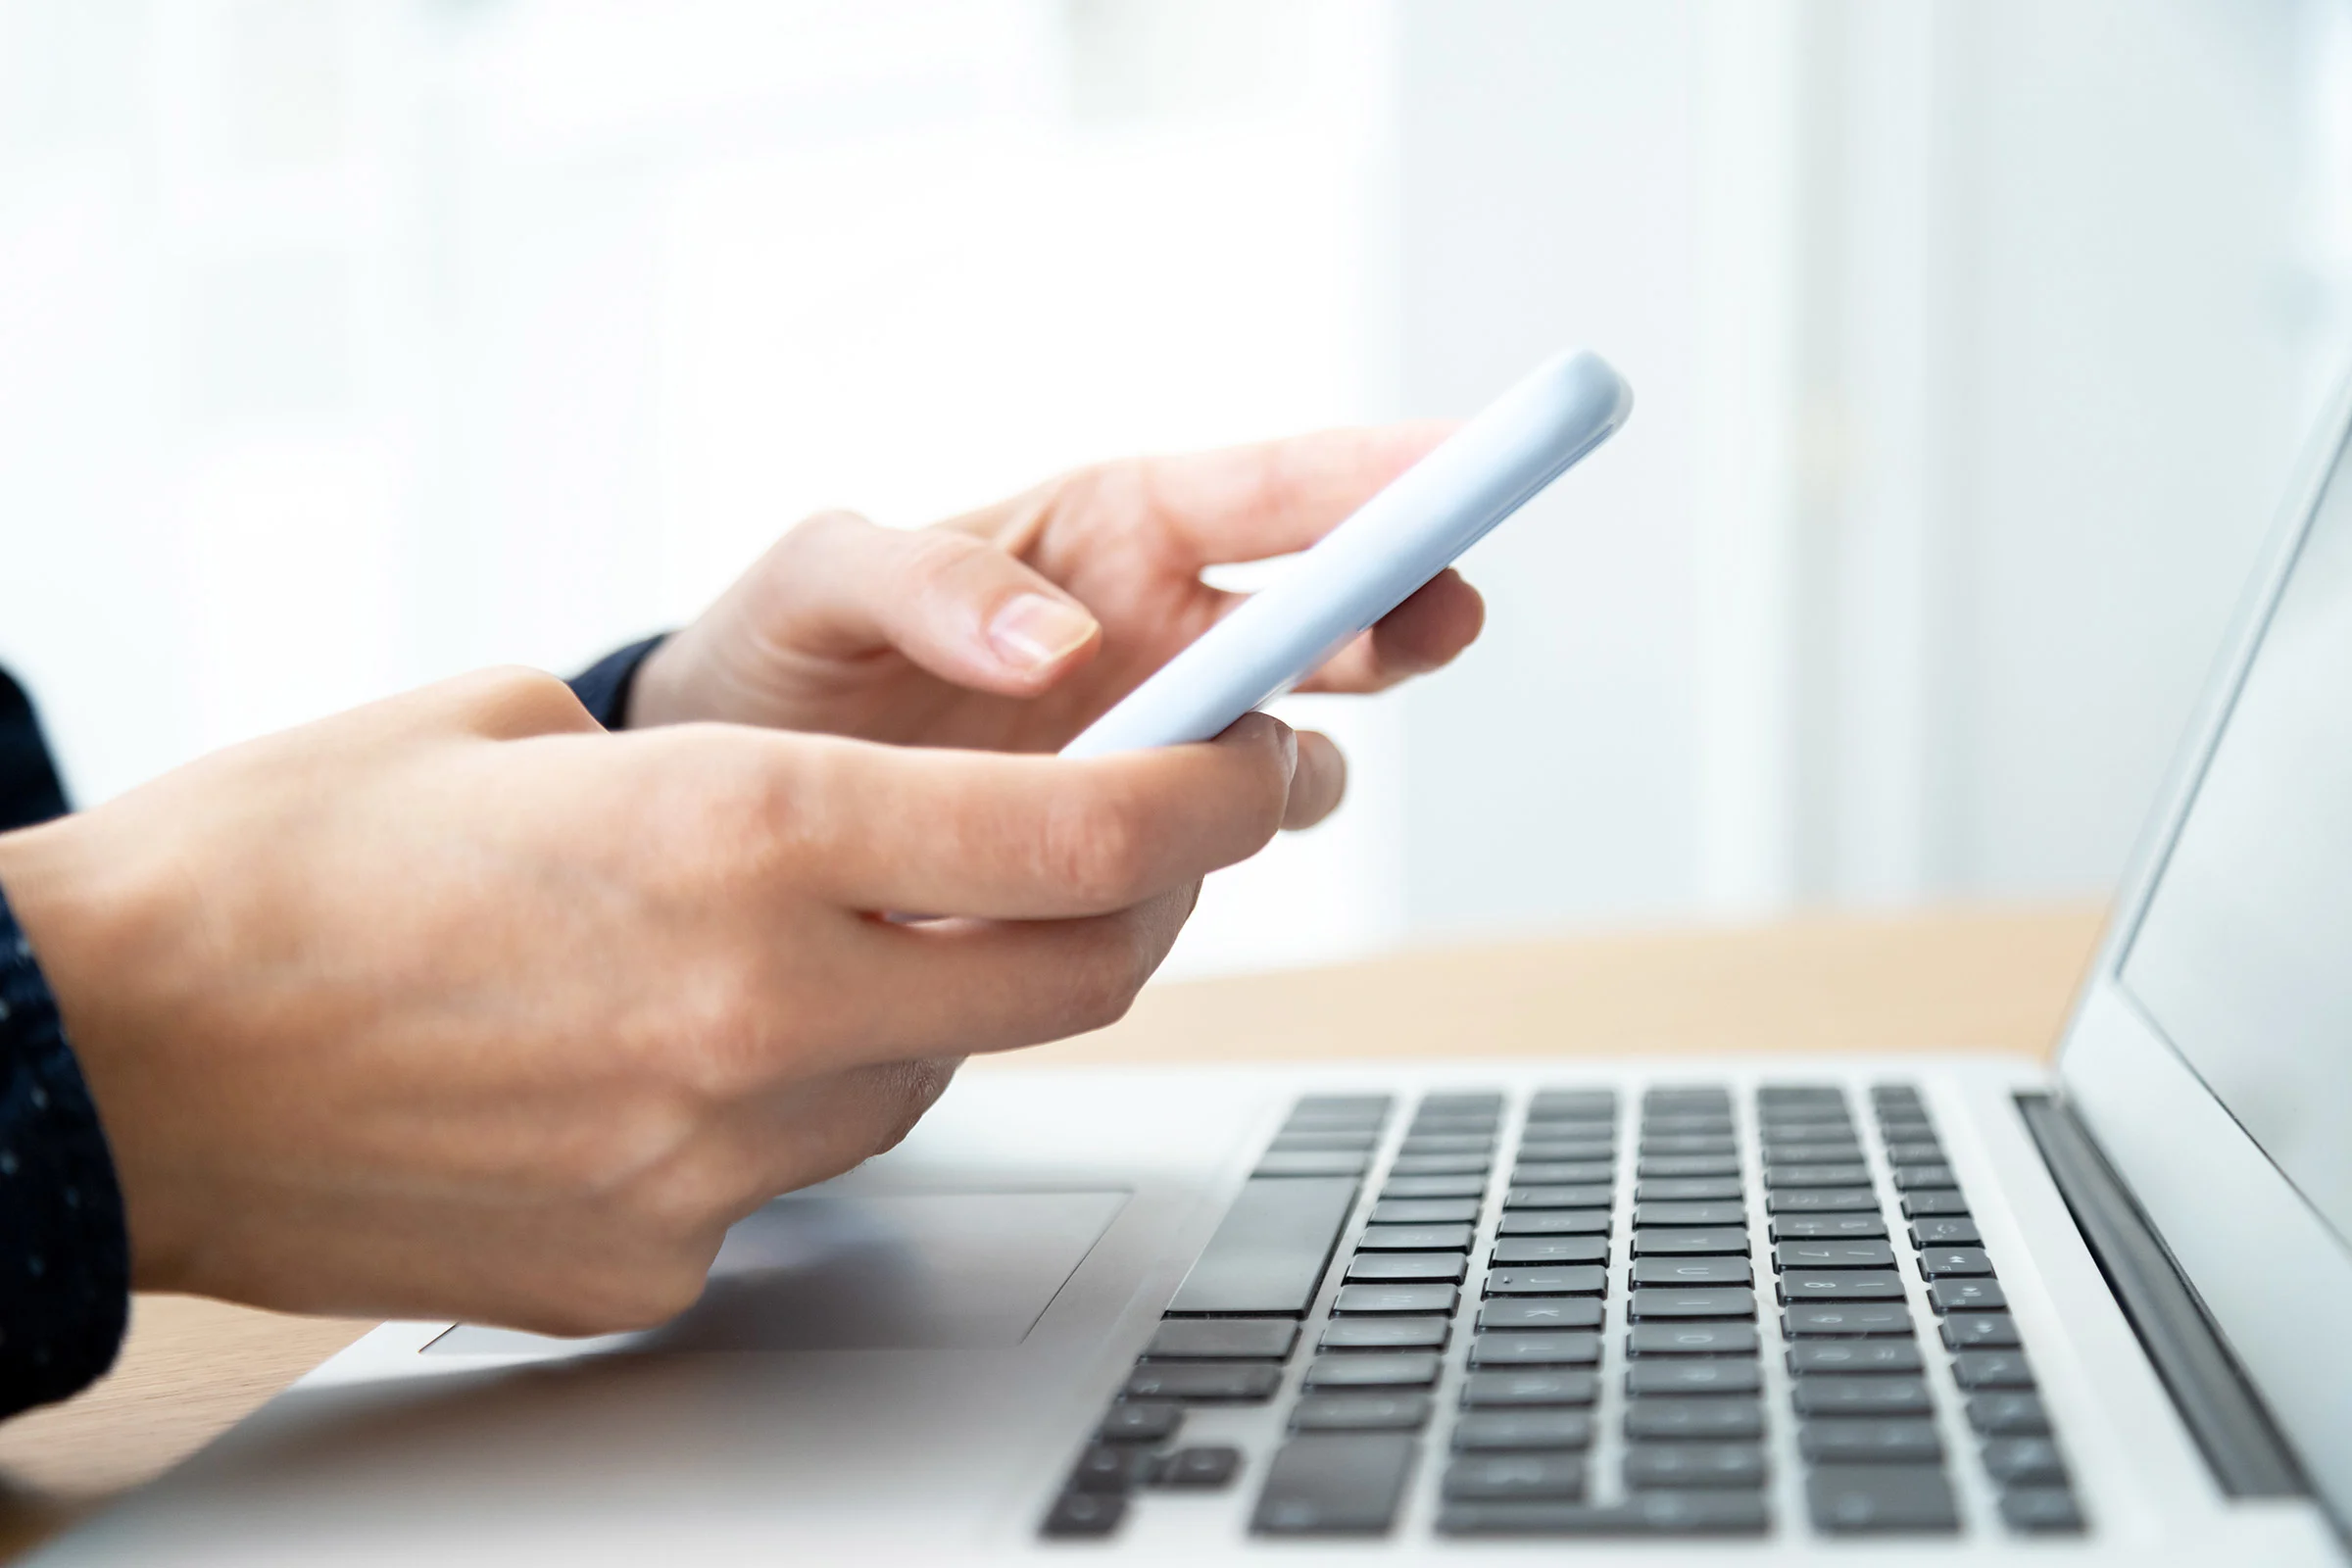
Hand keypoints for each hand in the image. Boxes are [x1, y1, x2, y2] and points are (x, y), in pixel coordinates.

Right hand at [0, 671, 1324, 1332]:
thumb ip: (736, 765)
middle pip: (1076, 968)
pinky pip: (804, 1167)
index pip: (1084, 830)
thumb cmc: (281, 861)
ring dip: (945, 992)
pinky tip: (693, 1044)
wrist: (102, 1059)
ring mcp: (713, 1158)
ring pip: (939, 1070)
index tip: (1258, 759)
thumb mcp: (527, 730)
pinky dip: (803, 1094)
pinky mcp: (656, 1260)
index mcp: (739, 832)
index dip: (1216, 791)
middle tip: (1147, 831)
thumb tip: (862, 808)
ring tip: (830, 925)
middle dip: (1148, 893)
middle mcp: (756, 1007)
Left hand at [627, 425, 1485, 799]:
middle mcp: (1158, 636)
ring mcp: (1157, 748)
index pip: (1269, 492)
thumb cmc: (778, 662)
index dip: (1378, 477)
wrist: (729, 811)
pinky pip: (1215, 855)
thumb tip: (1059, 638)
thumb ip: (921, 581)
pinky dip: (1209, 865)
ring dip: (1297, 765)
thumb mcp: (815, 585)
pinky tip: (1148, 873)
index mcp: (1102, 536)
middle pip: (1331, 617)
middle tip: (1433, 619)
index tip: (1469, 465)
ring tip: (1243, 781)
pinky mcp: (1133, 848)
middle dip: (1396, 610)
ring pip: (1293, 752)